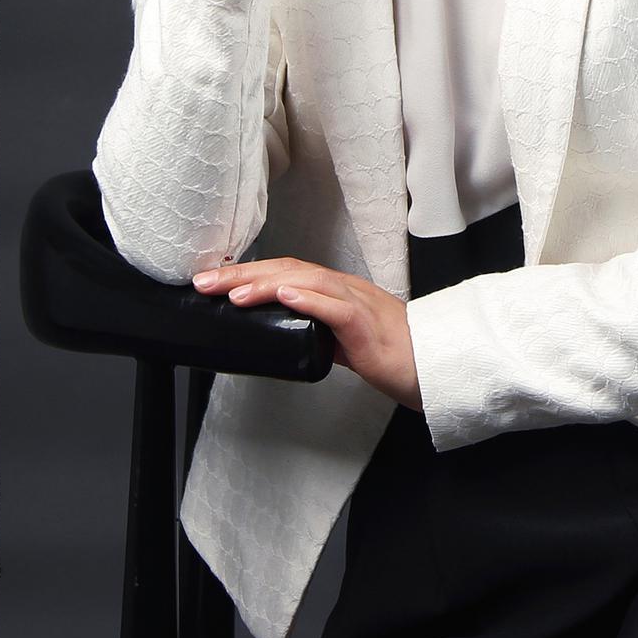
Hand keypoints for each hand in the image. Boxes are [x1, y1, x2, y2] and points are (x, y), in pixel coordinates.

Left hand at [192, 256, 422, 411]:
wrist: (433, 368)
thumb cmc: (394, 356)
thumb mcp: (346, 341)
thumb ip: (319, 331)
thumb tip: (285, 333)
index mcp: (337, 292)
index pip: (286, 272)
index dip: (248, 273)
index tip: (214, 281)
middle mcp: (344, 290)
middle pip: (288, 269)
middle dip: (242, 274)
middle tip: (204, 283)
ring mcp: (357, 304)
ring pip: (307, 281)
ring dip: (264, 284)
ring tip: (231, 292)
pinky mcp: (366, 326)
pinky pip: (334, 308)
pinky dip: (306, 299)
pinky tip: (282, 295)